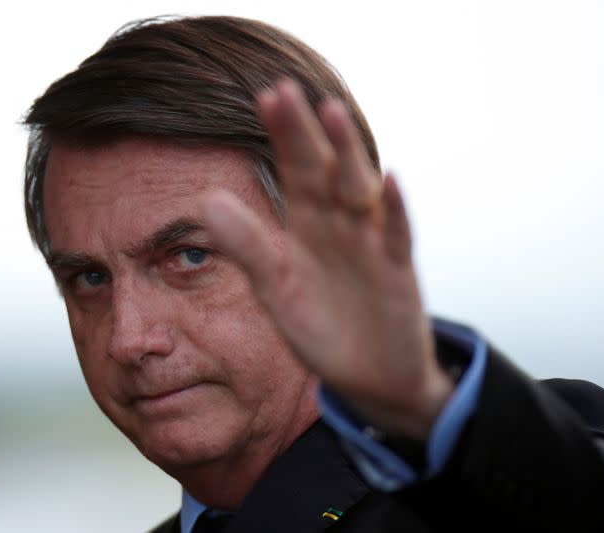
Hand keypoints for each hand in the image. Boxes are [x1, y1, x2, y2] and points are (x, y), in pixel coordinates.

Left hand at [201, 80, 452, 438]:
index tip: (264, 96)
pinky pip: (394, 234)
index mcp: (307, 225)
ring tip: (330, 113)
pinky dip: (391, 209)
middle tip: (287, 89)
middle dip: (305, 131)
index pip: (295, 170)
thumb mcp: (276, 287)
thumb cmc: (318, 327)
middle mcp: (339, 223)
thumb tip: (206, 200)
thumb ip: (247, 246)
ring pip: (358, 189)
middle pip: (323, 169)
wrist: (367, 375)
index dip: (282, 135)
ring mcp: (369, 242)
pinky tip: (387, 181)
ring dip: (346, 153)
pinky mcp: (396, 270)